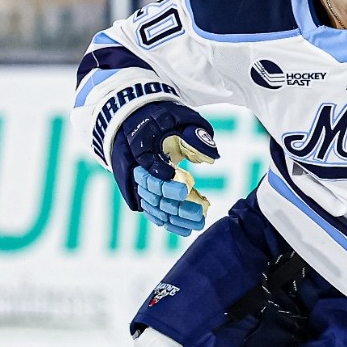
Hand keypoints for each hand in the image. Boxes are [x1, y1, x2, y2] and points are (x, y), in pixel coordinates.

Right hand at [110, 102, 219, 235]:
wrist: (136, 119)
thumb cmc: (162, 116)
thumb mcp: (180, 116)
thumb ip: (195, 135)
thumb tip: (212, 157)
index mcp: (140, 147)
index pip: (148, 169)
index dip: (165, 181)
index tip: (185, 188)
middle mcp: (134, 167)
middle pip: (151, 193)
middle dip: (175, 205)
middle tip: (199, 212)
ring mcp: (136, 182)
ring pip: (152, 206)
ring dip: (174, 219)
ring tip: (198, 224)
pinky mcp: (142, 192)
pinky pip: (152, 211)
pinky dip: (167, 222)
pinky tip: (186, 229)